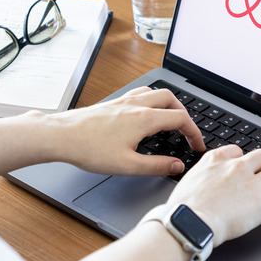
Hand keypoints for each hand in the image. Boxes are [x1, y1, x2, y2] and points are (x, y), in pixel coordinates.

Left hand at [50, 87, 205, 175]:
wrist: (62, 136)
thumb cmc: (90, 149)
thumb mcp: (128, 165)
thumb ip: (156, 166)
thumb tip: (177, 166)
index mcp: (144, 119)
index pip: (181, 119)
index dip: (194, 133)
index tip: (198, 145)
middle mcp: (137, 105)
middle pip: (172, 100)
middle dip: (185, 115)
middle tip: (188, 132)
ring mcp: (124, 101)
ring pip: (156, 93)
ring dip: (169, 104)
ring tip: (171, 120)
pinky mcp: (113, 102)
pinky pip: (141, 94)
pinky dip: (152, 101)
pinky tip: (145, 113)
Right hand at [166, 145, 260, 246]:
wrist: (189, 222)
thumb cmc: (183, 208)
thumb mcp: (188, 181)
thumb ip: (201, 177)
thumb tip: (201, 184)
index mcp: (217, 160)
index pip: (237, 151)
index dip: (244, 157)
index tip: (246, 163)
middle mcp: (237, 168)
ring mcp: (251, 185)